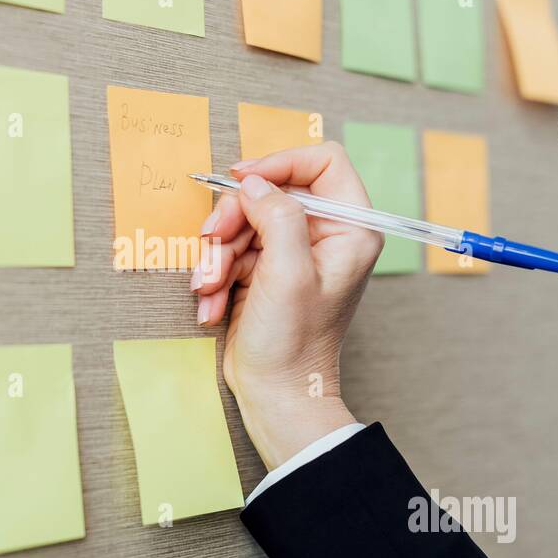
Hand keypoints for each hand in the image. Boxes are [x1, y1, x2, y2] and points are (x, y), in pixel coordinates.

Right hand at [190, 142, 381, 469]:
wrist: (277, 395)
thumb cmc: (294, 343)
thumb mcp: (288, 273)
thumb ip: (277, 216)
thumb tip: (253, 183)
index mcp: (350, 229)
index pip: (322, 162)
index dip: (281, 162)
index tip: (243, 178)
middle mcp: (325, 235)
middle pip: (271, 191)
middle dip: (234, 219)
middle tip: (213, 243)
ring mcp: (293, 252)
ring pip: (244, 221)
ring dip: (218, 254)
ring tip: (208, 288)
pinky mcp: (266, 270)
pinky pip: (233, 250)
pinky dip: (216, 273)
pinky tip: (211, 303)